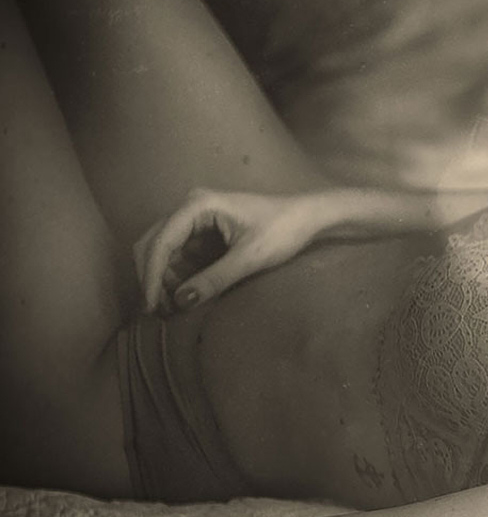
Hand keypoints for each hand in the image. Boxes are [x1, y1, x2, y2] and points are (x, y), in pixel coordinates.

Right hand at [134, 189, 317, 312]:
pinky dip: (178, 275)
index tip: (150, 305)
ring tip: (170, 309)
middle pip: (154, 244)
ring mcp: (196, 219)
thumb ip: (215, 279)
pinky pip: (181, 254)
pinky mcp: (205, 231)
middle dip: (153, 278)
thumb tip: (180, 301)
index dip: (151, 276)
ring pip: (165, 251)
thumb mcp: (250, 258)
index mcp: (198, 205)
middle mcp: (190, 207)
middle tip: (158, 311)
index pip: (161, 242)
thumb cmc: (284, 231)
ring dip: (163, 279)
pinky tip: (183, 296)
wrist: (308, 217)